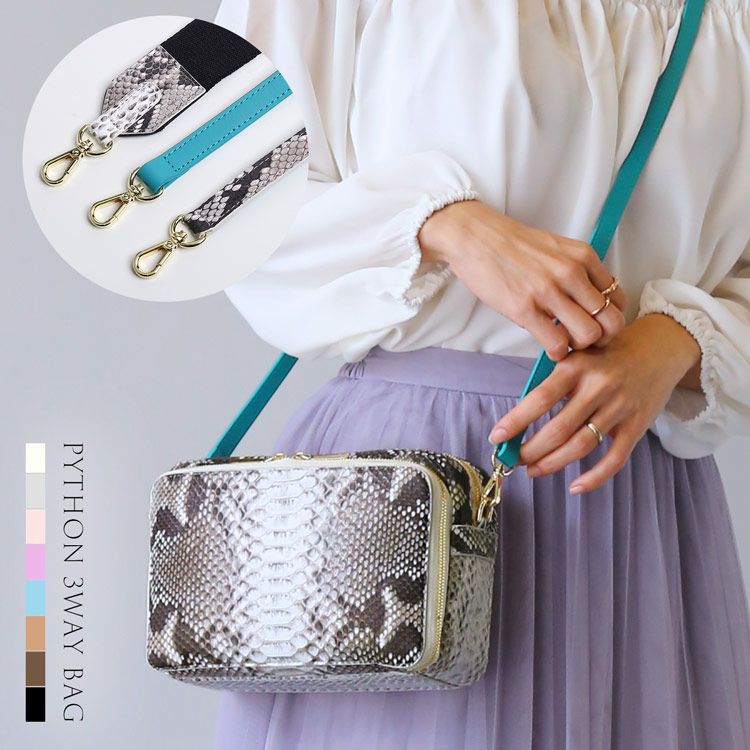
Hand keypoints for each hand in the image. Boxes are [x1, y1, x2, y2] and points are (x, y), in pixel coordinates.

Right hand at [418, 200, 627, 359]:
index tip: (593, 322)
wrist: (474, 237)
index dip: (609, 318)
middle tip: (582, 338)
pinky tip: (548, 345)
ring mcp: (548, 291)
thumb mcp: (555, 248)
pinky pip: (557, 343)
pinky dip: (557, 352)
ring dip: (579, 347)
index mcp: (583, 257)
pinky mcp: (524, 308)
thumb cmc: (511, 245)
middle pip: (611, 321)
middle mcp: (571, 273)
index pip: (618, 298)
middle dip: (601, 337)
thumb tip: (589, 299)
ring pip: (589, 335)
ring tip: (564, 341)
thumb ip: (576, 270)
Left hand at [488, 314, 701, 492]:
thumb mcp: (577, 354)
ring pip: (581, 446)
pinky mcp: (637, 426)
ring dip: (553, 463)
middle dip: (531, 450)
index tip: (496, 436)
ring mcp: (620, 408)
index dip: (516, 421)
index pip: (540, 398)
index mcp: (577, 366)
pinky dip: (594, 478)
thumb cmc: (606, 353)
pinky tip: (574, 487)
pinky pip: (614, 459)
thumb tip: (519, 416)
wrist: (659, 348)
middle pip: (558, 429)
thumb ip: (553, 379)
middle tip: (515, 459)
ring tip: (533, 470)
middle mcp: (598, 387)